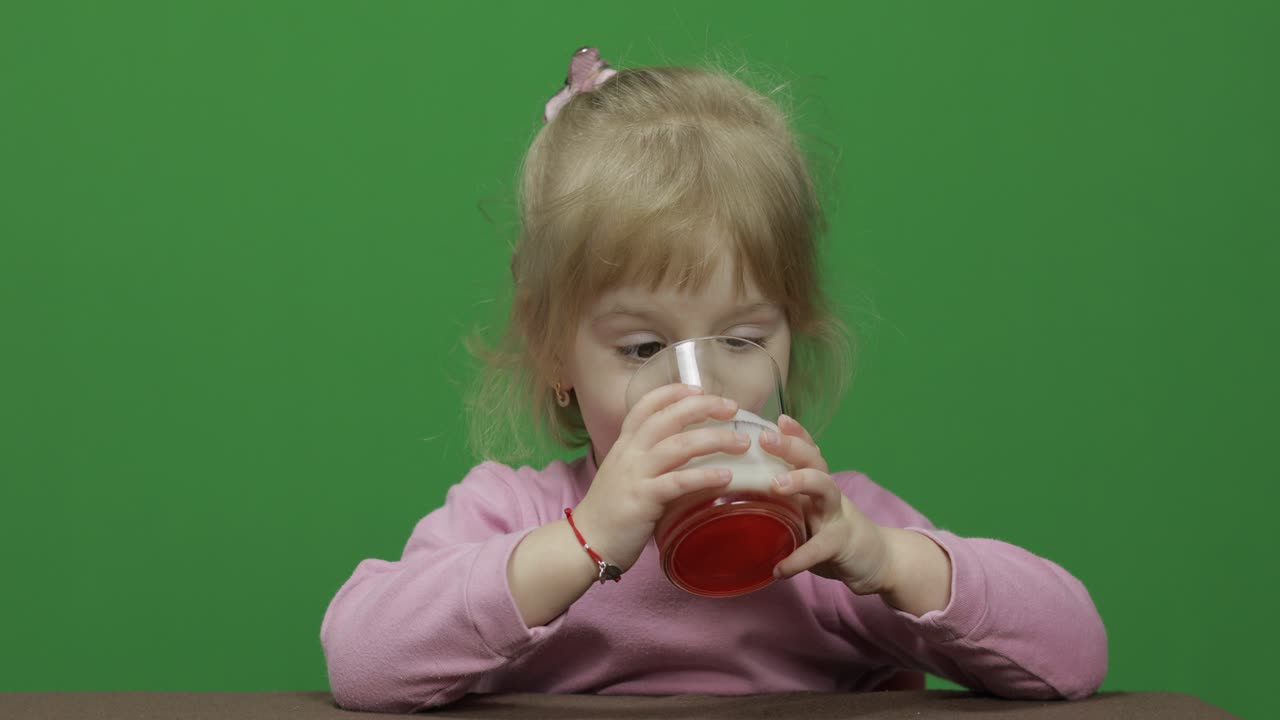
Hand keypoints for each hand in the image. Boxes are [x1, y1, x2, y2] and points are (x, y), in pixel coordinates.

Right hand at [572, 384, 750, 571]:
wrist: (585, 542)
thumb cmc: (610, 511)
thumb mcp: (624, 474)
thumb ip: (649, 461)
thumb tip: (686, 455)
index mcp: (625, 445)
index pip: (646, 406)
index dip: (673, 392)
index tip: (699, 389)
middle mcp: (630, 453)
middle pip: (668, 418)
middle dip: (703, 407)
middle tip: (732, 407)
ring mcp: (635, 475)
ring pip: (678, 446)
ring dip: (714, 440)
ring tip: (741, 442)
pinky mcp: (643, 500)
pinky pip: (678, 482)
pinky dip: (704, 476)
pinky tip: (726, 476)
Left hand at [760, 414, 894, 595]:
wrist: (877, 560)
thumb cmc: (832, 533)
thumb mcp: (807, 514)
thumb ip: (782, 505)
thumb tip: (733, 501)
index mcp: (817, 484)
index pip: (806, 451)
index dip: (794, 434)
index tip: (774, 420)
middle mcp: (828, 493)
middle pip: (813, 460)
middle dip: (791, 446)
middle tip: (765, 439)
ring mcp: (837, 515)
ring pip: (825, 488)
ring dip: (801, 481)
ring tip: (775, 484)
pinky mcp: (842, 543)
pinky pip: (819, 547)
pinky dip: (799, 558)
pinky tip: (780, 569)